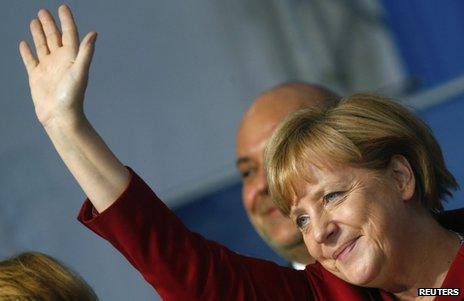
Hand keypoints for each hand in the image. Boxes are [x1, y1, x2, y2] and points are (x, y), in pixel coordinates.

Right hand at [19, 5, 96, 126]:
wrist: (60, 116)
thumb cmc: (72, 96)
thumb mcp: (80, 71)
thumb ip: (86, 52)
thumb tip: (94, 34)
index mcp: (72, 57)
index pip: (69, 34)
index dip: (66, 20)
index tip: (62, 7)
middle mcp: (60, 61)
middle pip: (54, 37)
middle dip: (49, 24)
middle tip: (43, 11)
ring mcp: (48, 68)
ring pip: (42, 45)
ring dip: (39, 33)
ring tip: (35, 21)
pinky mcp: (37, 76)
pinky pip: (30, 60)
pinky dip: (27, 51)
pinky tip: (24, 43)